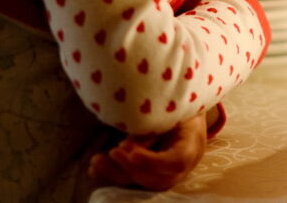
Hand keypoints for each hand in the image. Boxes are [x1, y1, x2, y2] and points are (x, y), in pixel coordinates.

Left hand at [89, 112, 206, 190]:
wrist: (186, 108)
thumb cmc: (180, 104)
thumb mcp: (171, 109)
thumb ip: (152, 127)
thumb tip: (125, 147)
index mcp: (192, 144)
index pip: (176, 161)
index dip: (153, 162)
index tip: (131, 153)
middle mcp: (182, 165)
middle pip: (158, 179)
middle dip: (131, 168)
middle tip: (113, 151)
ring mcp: (167, 172)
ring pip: (143, 183)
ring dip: (117, 174)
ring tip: (96, 161)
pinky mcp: (152, 173)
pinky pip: (133, 180)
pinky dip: (113, 175)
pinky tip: (94, 169)